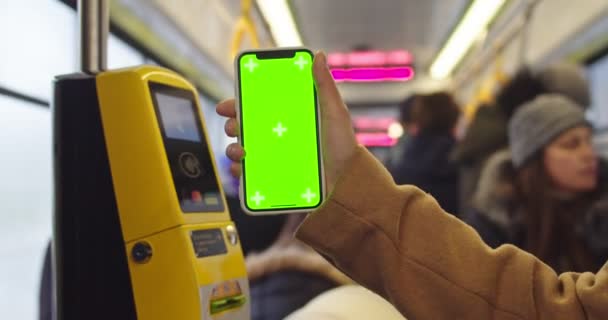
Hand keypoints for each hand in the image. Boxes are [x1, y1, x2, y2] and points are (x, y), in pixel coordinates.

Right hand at [216, 51, 356, 192]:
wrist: (347, 178)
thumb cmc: (342, 143)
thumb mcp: (335, 111)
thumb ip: (325, 85)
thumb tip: (318, 55)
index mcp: (285, 115)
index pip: (255, 105)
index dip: (237, 102)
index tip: (229, 105)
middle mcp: (274, 135)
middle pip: (242, 126)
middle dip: (232, 125)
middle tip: (235, 127)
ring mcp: (271, 156)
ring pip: (240, 150)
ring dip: (233, 148)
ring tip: (242, 150)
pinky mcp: (272, 176)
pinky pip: (250, 176)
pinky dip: (242, 172)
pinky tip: (244, 169)